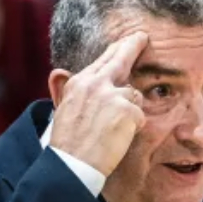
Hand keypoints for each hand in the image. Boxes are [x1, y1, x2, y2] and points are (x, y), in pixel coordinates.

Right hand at [49, 31, 147, 177]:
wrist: (72, 164)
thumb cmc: (68, 144)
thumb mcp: (62, 109)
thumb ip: (66, 89)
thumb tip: (59, 72)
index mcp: (78, 83)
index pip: (102, 60)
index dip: (117, 49)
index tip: (128, 41)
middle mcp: (94, 83)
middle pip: (121, 58)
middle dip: (133, 45)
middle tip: (143, 37)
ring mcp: (112, 95)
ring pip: (134, 94)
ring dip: (130, 110)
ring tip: (114, 130)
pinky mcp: (126, 110)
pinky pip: (140, 115)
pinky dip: (134, 127)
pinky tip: (120, 138)